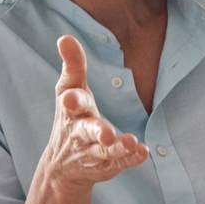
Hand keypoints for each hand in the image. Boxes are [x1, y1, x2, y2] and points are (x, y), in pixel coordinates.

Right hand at [40, 35, 149, 190]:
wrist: (62, 166)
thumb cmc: (71, 116)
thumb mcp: (69, 89)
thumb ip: (73, 65)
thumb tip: (65, 37)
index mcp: (71, 110)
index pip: (70, 102)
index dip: (71, 99)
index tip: (70, 98)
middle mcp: (80, 132)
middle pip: (87, 131)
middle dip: (97, 131)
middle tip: (107, 134)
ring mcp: (93, 151)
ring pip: (105, 151)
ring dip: (118, 147)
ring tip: (131, 142)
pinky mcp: (107, 165)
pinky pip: (119, 163)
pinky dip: (130, 158)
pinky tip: (142, 152)